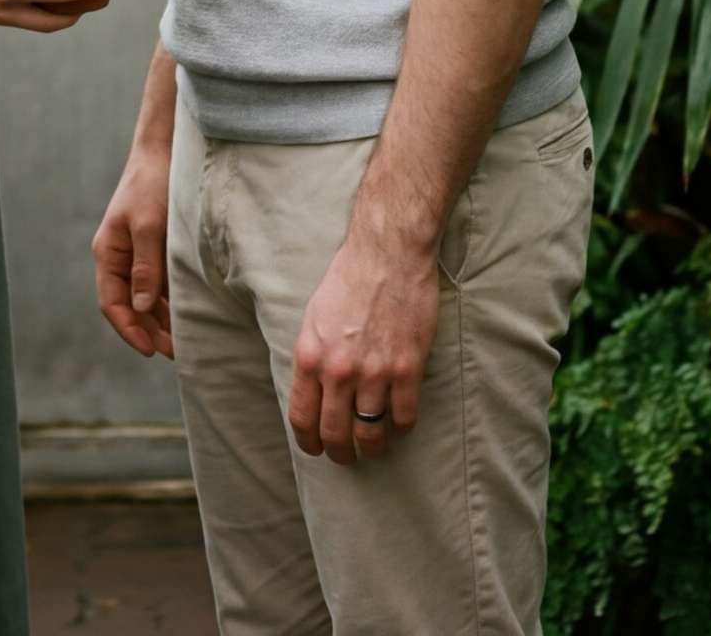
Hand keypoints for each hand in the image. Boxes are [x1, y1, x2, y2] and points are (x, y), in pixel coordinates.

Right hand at [93, 146, 173, 357]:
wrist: (165, 151)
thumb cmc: (152, 184)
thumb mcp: (149, 225)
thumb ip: (145, 266)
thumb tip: (141, 307)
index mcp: (109, 252)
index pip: (112, 302)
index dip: (128, 329)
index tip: (150, 350)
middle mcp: (120, 257)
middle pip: (130, 304)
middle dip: (149, 330)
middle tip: (175, 351)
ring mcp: (138, 253)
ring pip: (146, 297)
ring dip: (161, 319)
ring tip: (184, 339)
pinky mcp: (156, 248)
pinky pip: (160, 283)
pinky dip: (170, 300)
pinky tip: (188, 311)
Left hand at [287, 235, 438, 464]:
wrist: (388, 253)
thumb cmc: (349, 279)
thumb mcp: (314, 316)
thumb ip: (313, 356)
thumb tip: (313, 392)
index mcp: (311, 356)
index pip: (303, 418)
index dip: (309, 443)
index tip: (316, 450)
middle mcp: (339, 371)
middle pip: (336, 435)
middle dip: (341, 454)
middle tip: (347, 456)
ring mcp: (375, 372)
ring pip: (371, 435)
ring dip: (373, 447)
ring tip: (374, 446)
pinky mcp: (407, 369)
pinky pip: (404, 419)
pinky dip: (401, 428)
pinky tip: (399, 422)